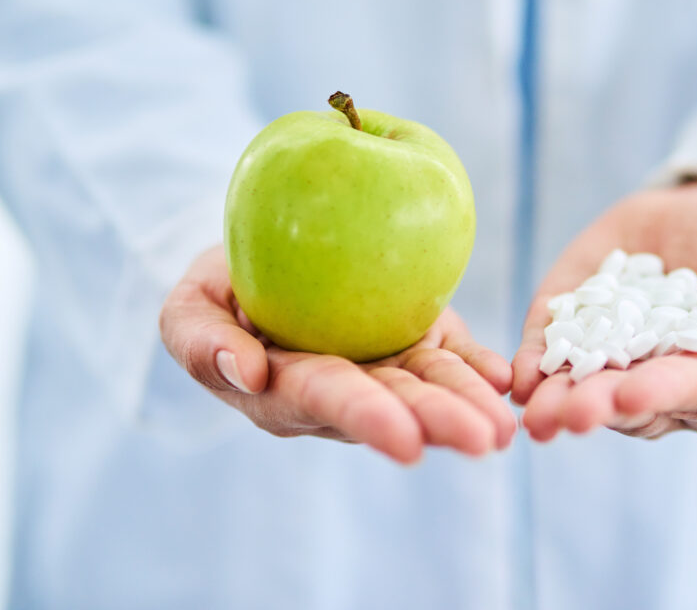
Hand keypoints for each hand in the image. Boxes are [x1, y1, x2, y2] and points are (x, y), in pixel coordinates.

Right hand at [160, 246, 515, 462]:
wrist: (267, 256)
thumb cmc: (220, 288)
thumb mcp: (189, 306)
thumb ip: (199, 341)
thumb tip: (246, 375)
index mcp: (286, 388)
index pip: (328, 400)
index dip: (367, 418)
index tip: (406, 441)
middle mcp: (344, 386)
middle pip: (393, 404)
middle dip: (438, 422)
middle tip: (485, 439)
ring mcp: (384, 364)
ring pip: (429, 385)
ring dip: (469, 404)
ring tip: (508, 426)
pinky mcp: (415, 338)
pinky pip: (449, 354)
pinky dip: (476, 366)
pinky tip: (503, 378)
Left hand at [511, 182, 696, 440]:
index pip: (687, 393)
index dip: (658, 394)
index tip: (630, 396)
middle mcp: (658, 383)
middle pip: (627, 401)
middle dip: (597, 406)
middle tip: (568, 413)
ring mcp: (611, 360)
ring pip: (583, 387)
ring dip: (557, 400)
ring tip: (535, 407)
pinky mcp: (572, 331)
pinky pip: (550, 354)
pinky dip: (533, 367)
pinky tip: (518, 378)